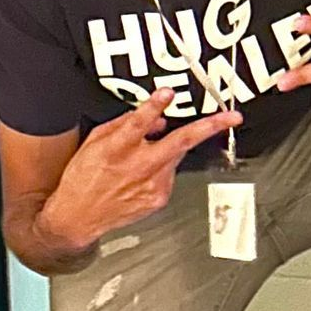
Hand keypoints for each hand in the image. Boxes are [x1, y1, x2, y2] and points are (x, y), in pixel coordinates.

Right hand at [42, 89, 238, 258]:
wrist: (78, 217)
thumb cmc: (83, 177)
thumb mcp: (95, 141)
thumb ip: (125, 125)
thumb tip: (156, 118)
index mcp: (116, 149)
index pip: (139, 122)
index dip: (155, 106)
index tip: (168, 93)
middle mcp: (138, 167)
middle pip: (180, 142)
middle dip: (210, 127)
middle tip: (232, 117)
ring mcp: (152, 186)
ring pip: (176, 156)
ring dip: (171, 148)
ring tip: (146, 154)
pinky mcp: (159, 198)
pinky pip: (169, 173)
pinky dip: (162, 167)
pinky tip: (143, 173)